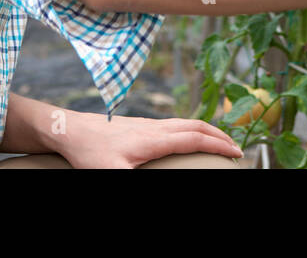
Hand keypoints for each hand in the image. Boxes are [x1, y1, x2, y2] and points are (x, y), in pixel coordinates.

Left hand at [56, 111, 243, 168]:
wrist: (70, 130)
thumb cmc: (90, 152)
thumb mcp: (112, 175)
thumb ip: (133, 183)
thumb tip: (162, 183)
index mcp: (154, 138)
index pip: (195, 138)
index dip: (219, 145)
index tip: (236, 153)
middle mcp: (155, 126)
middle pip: (196, 125)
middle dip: (219, 135)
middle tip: (235, 147)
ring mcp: (147, 122)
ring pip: (185, 122)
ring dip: (205, 129)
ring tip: (216, 140)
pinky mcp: (138, 123)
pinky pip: (174, 123)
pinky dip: (190, 128)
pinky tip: (185, 137)